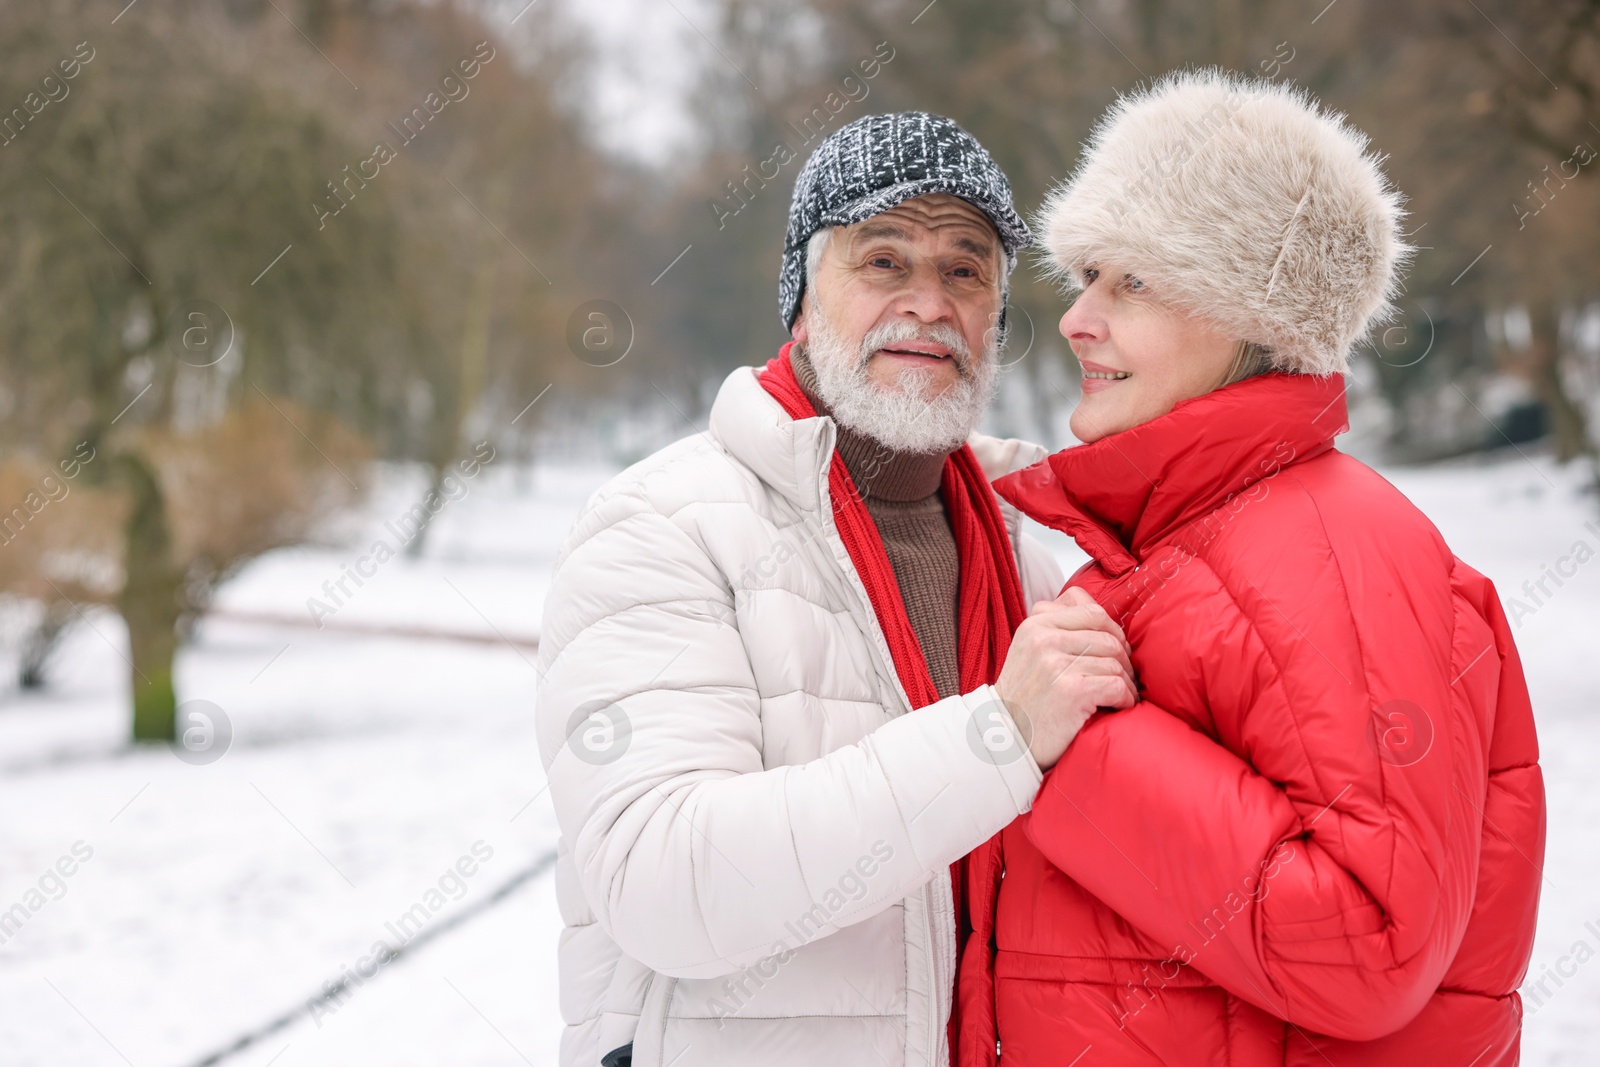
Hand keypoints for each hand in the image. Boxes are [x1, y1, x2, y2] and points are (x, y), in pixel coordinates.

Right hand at [994, 587, 1137, 769]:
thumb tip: (1101, 615)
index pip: (1091, 610)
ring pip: (1114, 662)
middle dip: (1123, 658)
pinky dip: (1125, 698)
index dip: (1112, 629)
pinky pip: (1116, 685)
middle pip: (1108, 637)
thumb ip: (1056, 627)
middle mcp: (1044, 639)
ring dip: (1125, 682)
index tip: (1116, 649)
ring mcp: (1055, 664)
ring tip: (1122, 694)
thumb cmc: (1025, 697)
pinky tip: (1119, 706)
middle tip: (1124, 675)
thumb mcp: (1029, 651)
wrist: (1006, 739)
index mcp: (1035, 624)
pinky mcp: (1071, 691)